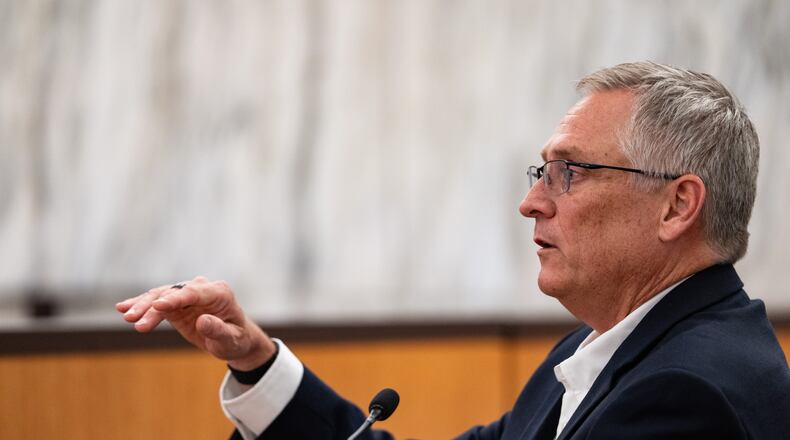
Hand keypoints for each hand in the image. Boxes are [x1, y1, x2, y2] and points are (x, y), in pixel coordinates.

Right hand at [116, 277, 275, 370]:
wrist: (235, 340)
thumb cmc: (236, 340)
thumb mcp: (231, 340)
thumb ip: (218, 331)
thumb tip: (202, 321)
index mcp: (219, 293)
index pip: (194, 292)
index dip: (175, 298)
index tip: (158, 305)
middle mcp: (203, 288)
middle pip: (173, 293)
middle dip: (153, 305)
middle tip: (134, 320)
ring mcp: (188, 294)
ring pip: (162, 296)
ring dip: (143, 306)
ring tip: (127, 317)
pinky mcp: (177, 303)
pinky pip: (157, 303)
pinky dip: (142, 306)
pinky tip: (123, 308)